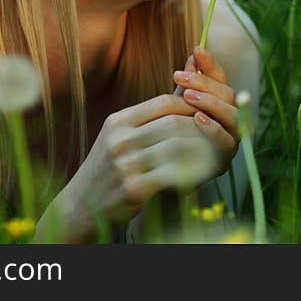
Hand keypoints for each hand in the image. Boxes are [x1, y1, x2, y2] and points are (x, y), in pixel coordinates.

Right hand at [47, 93, 222, 240]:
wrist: (80, 207)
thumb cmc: (107, 169)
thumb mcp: (121, 137)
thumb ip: (151, 117)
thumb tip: (185, 92)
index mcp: (119, 122)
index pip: (164, 103)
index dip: (191, 106)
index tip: (208, 115)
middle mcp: (120, 139)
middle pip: (174, 122)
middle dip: (201, 127)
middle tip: (220, 134)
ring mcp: (125, 163)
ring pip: (177, 147)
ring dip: (202, 149)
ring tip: (216, 152)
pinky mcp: (133, 188)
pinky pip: (174, 174)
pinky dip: (193, 172)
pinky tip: (204, 174)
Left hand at [172, 46, 239, 176]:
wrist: (157, 174)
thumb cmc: (167, 134)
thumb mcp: (175, 107)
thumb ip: (186, 85)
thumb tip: (193, 55)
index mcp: (220, 105)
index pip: (221, 79)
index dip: (211, 64)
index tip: (196, 49)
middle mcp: (231, 121)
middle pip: (228, 94)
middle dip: (204, 83)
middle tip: (179, 76)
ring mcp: (231, 141)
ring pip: (232, 115)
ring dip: (210, 103)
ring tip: (187, 96)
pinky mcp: (225, 161)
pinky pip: (226, 141)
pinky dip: (214, 128)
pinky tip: (197, 118)